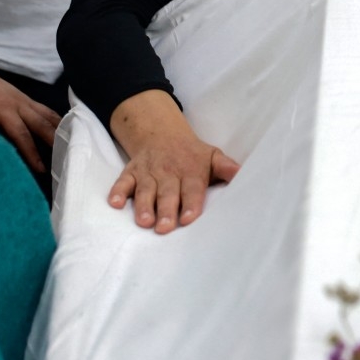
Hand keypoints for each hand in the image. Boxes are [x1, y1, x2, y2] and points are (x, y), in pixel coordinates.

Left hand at [0, 47, 60, 171]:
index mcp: (3, 107)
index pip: (21, 134)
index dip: (32, 153)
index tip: (41, 170)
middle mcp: (18, 102)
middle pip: (42, 124)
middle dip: (55, 142)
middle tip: (66, 160)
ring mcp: (23, 99)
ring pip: (47, 115)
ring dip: (60, 130)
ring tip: (72, 147)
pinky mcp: (24, 98)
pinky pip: (45, 110)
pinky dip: (56, 120)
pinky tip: (65, 129)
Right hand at [108, 89, 239, 232]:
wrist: (161, 132)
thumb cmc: (192, 153)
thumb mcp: (212, 156)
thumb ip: (227, 168)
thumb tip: (245, 174)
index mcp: (190, 171)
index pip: (192, 188)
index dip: (190, 203)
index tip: (189, 218)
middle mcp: (168, 172)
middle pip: (167, 193)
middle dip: (165, 210)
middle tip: (164, 228)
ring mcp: (148, 172)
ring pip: (145, 190)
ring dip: (143, 205)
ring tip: (143, 222)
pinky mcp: (131, 172)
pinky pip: (122, 181)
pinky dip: (118, 191)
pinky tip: (114, 203)